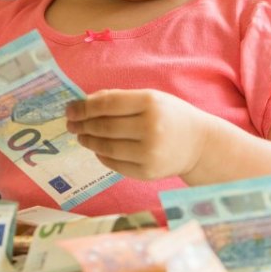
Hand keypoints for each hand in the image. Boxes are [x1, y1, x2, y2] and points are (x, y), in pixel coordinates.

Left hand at [65, 89, 213, 179]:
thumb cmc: (170, 116)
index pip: (108, 104)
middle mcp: (151, 128)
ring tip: (81, 135)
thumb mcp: (151, 99)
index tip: (70, 109)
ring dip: (88, 141)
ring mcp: (150, 153)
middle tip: (71, 123)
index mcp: (151, 103)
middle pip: (104, 127)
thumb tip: (84, 104)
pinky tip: (97, 148)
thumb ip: (119, 99)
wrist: (200, 144)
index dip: (84, 107)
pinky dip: (101, 155)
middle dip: (82, 125)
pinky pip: (114, 164)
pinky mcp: (147, 172)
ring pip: (106, 147)